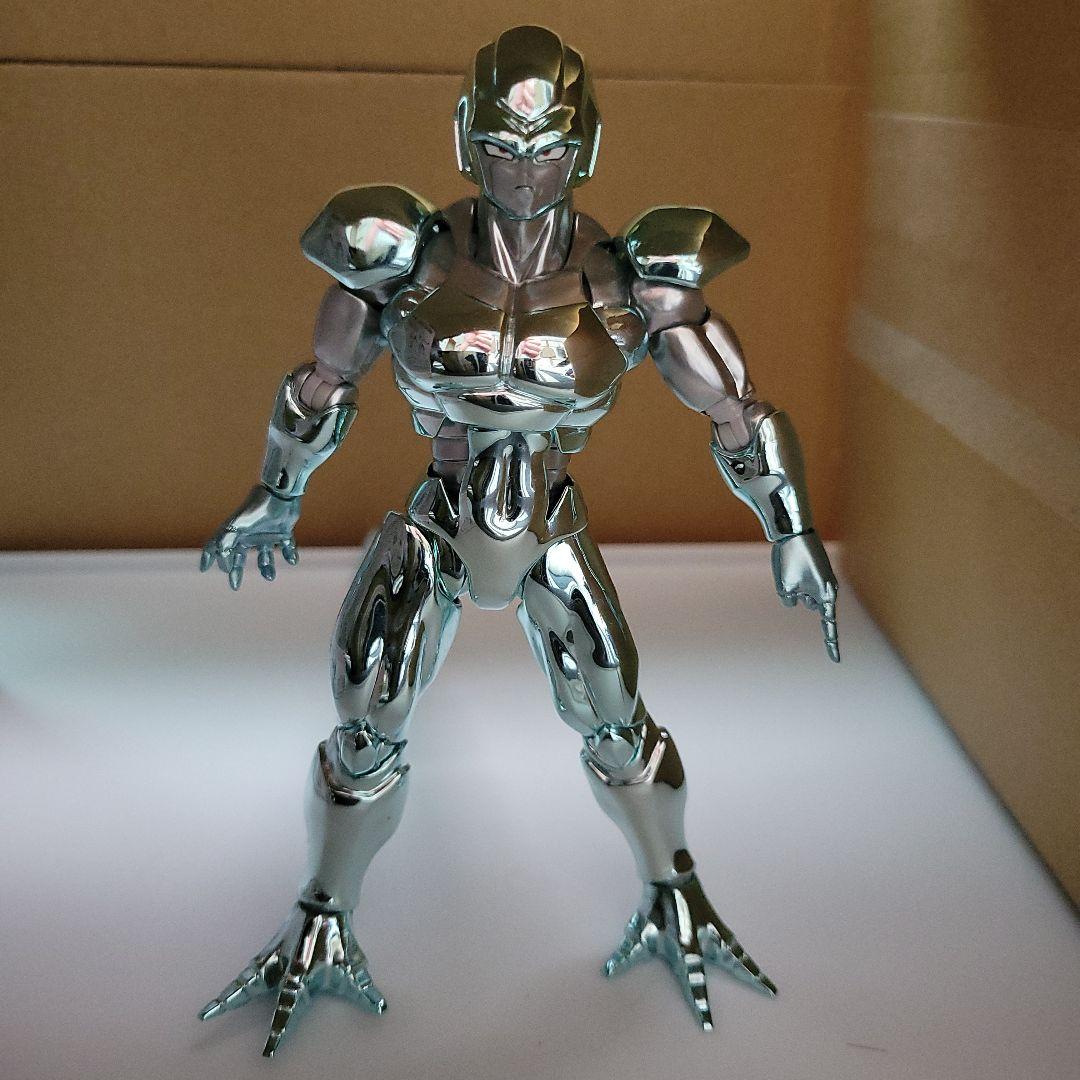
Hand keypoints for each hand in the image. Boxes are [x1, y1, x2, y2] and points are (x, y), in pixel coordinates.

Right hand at [200, 485, 300, 589]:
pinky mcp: (284, 531)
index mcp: (235, 533)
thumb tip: (224, 566)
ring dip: (266, 567)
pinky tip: (292, 560)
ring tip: (270, 577)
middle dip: (236, 571)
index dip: (209, 557)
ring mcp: (266, 533)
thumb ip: (224, 546)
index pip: (217, 547)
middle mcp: (249, 534)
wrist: (279, 494)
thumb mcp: (234, 529)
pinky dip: (290, 554)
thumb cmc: (255, 510)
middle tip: (235, 586)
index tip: (204, 569)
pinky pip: (287, 546)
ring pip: (265, 555)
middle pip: (240, 556)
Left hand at [771, 531, 839, 661]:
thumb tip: (796, 601)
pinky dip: (792, 578)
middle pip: (809, 605)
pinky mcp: (816, 572)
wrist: (794, 529)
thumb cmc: (791, 559)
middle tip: (794, 575)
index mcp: (826, 595)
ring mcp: (823, 580)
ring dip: (794, 586)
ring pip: (803, 594)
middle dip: (798, 595)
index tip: (836, 661)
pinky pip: (801, 584)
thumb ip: (790, 600)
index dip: (831, 643)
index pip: (828, 625)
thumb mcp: (784, 586)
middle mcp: (828, 589)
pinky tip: (792, 563)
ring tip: (792, 566)